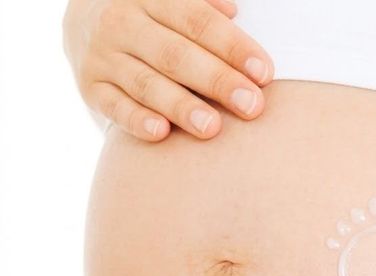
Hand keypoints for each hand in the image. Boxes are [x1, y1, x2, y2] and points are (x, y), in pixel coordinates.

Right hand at [63, 0, 273, 140]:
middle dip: (217, 80)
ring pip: (145, 82)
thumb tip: (233, 11)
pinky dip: (136, 120)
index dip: (233, 47)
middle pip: (175, 54)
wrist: (83, 23)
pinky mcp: (90, 87)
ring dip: (180, 106)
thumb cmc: (153, 19)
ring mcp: (103, 56)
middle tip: (251, 105)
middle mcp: (123, 23)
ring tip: (212, 127)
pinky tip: (161, 133)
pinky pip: (114, 106)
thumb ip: (204, 7)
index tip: (264, 73)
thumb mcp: (173, 3)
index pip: (198, 21)